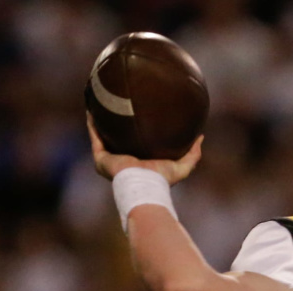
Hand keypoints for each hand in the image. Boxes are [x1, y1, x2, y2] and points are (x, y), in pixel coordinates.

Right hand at [86, 112, 202, 184]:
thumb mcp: (183, 166)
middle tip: (120, 104)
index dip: (137, 130)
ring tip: (102, 102)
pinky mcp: (101, 157)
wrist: (145, 185)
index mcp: (139, 162)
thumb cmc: (162, 179)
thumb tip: (200, 136)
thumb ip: (193, 153)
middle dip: (116, 123)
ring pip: (103, 135)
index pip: (136, 143)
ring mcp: (110, 159)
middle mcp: (122, 160)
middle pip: (118, 138)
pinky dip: (92, 123)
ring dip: (101, 120)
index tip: (141, 114)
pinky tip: (92, 109)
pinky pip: (95, 135)